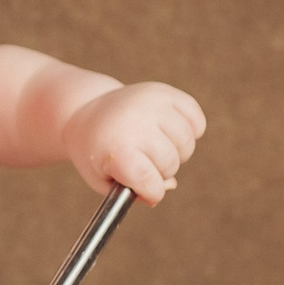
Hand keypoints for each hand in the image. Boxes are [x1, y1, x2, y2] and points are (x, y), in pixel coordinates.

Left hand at [66, 81, 204, 204]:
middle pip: (171, 164)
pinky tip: (169, 131)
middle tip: (143, 161)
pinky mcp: (165, 92)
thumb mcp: (102, 180)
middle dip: (161, 171)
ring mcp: (152, 104)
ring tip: (156, 146)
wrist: (86, 111)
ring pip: (187, 143)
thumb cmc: (97, 151)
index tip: (145, 187)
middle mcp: (136, 123)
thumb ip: (134, 192)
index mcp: (117, 149)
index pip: (152, 183)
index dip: (152, 192)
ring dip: (177, 151)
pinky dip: (191, 130)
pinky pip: (196, 120)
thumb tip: (169, 185)